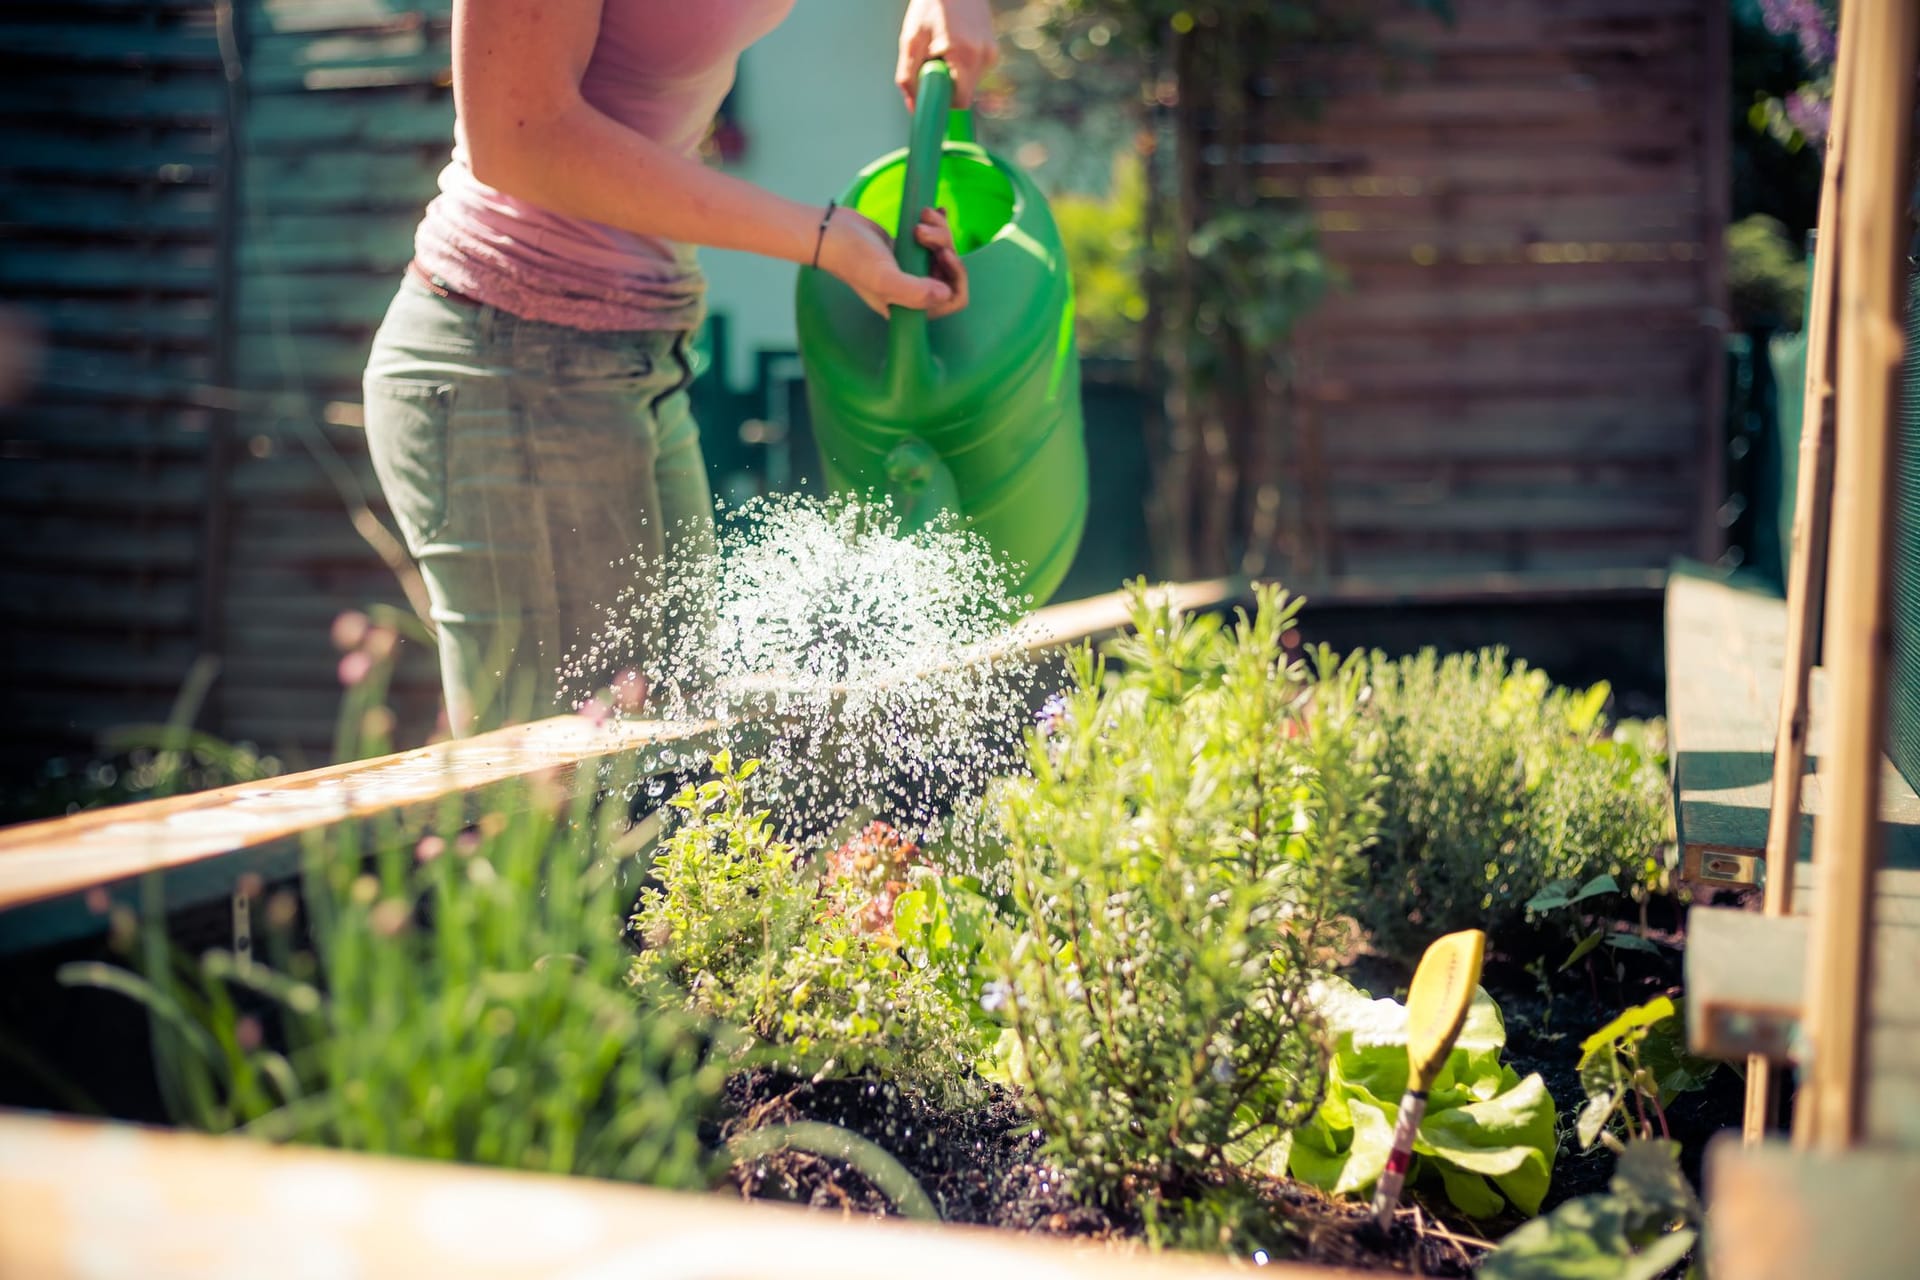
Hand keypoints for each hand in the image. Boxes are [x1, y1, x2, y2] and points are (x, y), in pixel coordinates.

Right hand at [819, 206, 969, 319]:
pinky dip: (938, 223)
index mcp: (909, 306)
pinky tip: (936, 210)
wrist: (829, 231)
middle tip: (923, 231)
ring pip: (944, 251)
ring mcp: (911, 269)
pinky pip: (935, 239)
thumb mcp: (883, 277)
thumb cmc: (852, 256)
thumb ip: (914, 292)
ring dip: (939, 231)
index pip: (952, 301)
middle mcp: (913, 291)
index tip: (942, 254)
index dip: (956, 277)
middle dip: (945, 246)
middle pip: (951, 271)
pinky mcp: (907, 250)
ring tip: (922, 217)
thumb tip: (946, 294)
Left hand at [897, 0, 997, 109]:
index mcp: (965, 57)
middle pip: (964, 94)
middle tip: (930, 63)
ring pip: (969, 82)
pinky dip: (961, 64)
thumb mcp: (911, 40)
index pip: (960, 103)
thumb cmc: (931, 5)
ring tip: (942, 47)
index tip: (931, 99)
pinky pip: (974, 70)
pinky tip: (953, 42)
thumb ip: (908, 77)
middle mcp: (984, 57)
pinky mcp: (992, 49)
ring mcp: (991, 53)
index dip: (944, 106)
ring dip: (953, 74)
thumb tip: (914, 108)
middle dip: (945, 87)